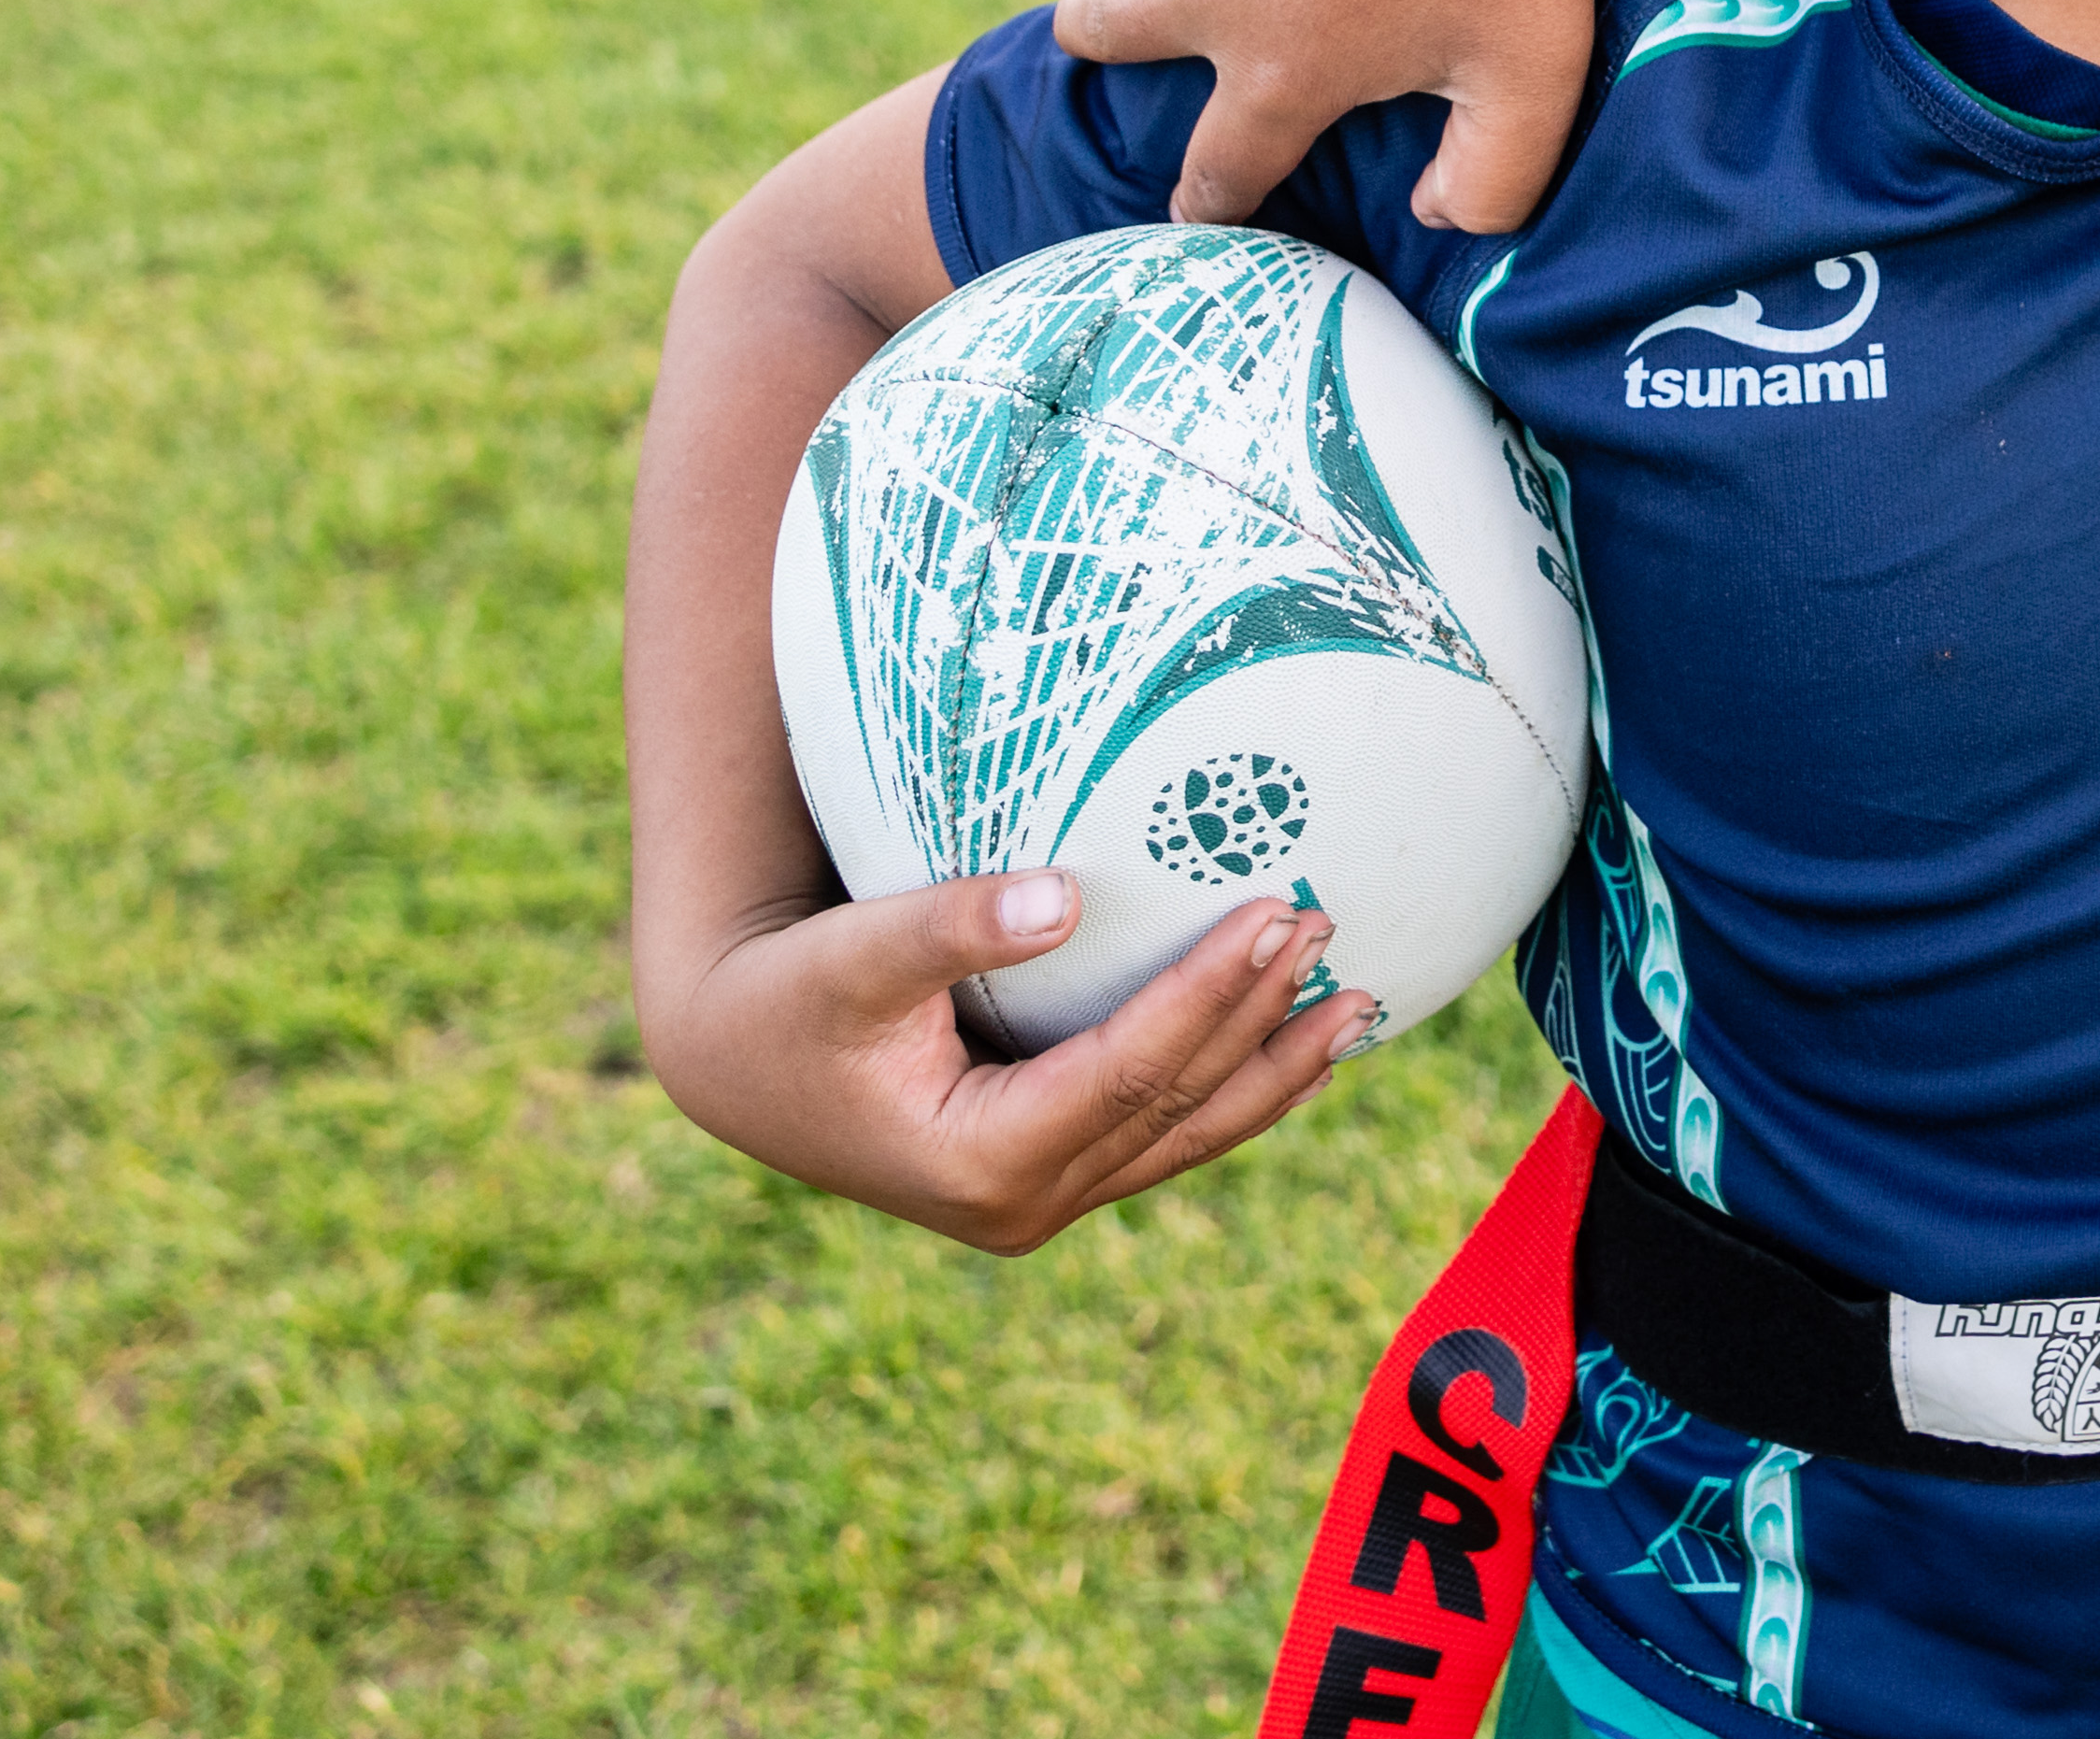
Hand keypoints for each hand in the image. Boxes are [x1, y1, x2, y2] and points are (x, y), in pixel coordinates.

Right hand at [642, 868, 1360, 1254]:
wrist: (737, 1063)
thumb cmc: (788, 997)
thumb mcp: (852, 954)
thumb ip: (952, 926)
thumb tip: (1064, 896)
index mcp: (981, 1160)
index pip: (1132, 1068)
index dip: (1211, 990)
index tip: (1277, 913)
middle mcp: (1022, 1202)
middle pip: (1175, 1103)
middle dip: (1262, 1017)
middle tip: (1330, 927)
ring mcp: (1039, 1201)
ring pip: (1185, 1135)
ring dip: (1274, 1070)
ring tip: (1361, 1004)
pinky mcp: (1047, 1180)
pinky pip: (1162, 1137)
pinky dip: (1230, 1091)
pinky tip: (1297, 1053)